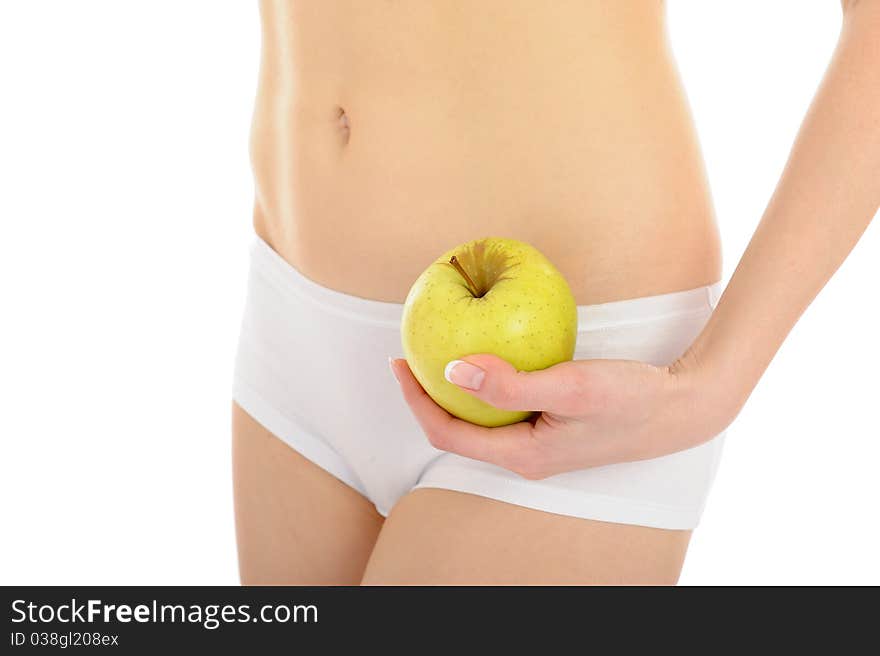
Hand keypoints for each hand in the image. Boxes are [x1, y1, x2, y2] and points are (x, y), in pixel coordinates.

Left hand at [389, 353, 731, 478]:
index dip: (416, 401)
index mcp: (521, 454)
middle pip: (457, 432)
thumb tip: (452, 370)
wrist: (680, 409)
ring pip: (479, 422)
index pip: (447, 433)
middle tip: (411, 355)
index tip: (399, 363)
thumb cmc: (631, 399)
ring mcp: (538, 445)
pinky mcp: (551, 429)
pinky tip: (488, 357)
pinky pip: (502, 411)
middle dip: (427, 397)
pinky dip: (484, 386)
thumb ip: (510, 383)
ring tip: (438, 352)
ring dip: (454, 392)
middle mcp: (524, 455)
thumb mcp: (570, 385)